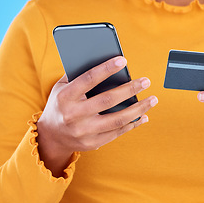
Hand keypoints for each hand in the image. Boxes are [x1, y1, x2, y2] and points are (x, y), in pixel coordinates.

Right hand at [37, 56, 157, 176]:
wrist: (50, 137)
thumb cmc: (60, 105)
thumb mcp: (61, 88)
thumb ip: (78, 74)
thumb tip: (104, 59)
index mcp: (65, 97)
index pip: (88, 80)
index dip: (106, 69)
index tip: (123, 60)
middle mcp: (73, 115)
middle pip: (107, 100)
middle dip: (130, 89)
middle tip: (146, 81)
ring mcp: (83, 131)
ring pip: (117, 120)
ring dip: (138, 109)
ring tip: (152, 99)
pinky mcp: (92, 143)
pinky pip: (117, 133)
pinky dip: (133, 123)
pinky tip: (143, 115)